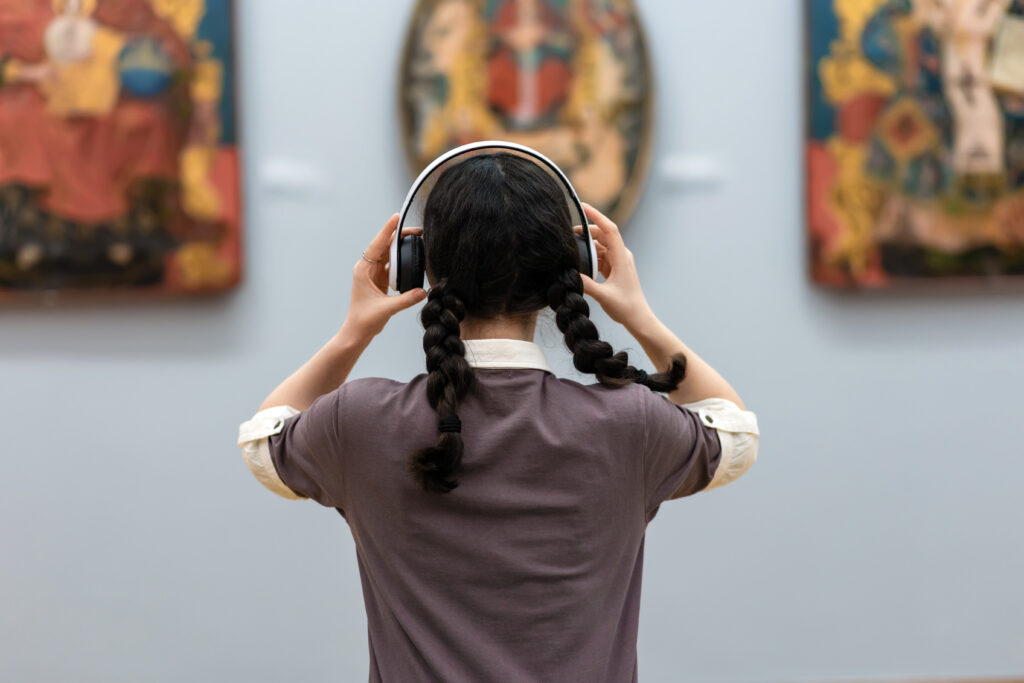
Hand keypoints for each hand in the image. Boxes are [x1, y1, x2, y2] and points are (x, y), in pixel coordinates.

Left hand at [340, 214, 426, 340]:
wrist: (358, 331)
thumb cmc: (365, 320)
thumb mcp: (386, 309)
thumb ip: (405, 299)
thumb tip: (423, 292)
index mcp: (363, 270)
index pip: (377, 245)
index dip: (387, 230)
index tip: (396, 217)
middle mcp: (367, 268)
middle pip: (384, 246)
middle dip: (399, 236)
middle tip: (417, 230)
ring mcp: (374, 273)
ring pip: (389, 254)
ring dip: (402, 247)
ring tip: (417, 239)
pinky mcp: (380, 279)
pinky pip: (392, 264)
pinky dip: (402, 260)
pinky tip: (412, 256)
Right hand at [575, 203, 654, 330]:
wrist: (638, 318)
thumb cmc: (626, 307)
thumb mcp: (603, 296)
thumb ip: (586, 284)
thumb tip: (569, 274)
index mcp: (622, 257)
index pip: (609, 229)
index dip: (597, 216)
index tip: (583, 206)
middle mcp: (621, 256)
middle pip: (602, 235)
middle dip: (586, 231)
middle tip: (568, 234)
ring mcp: (618, 262)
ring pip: (600, 246)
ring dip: (587, 245)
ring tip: (571, 248)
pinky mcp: (615, 269)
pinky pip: (601, 256)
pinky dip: (590, 256)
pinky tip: (579, 261)